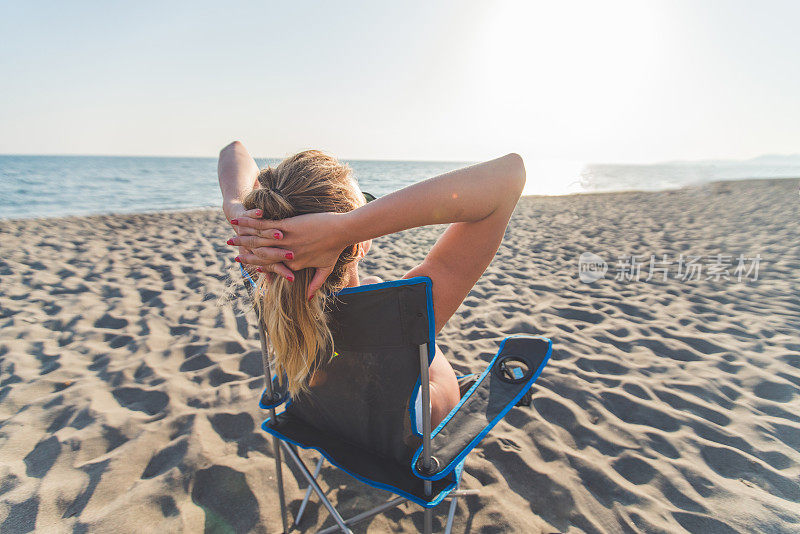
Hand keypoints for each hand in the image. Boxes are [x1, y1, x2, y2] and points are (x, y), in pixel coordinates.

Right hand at [228, 211, 350, 297]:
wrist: (342, 230)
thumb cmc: (336, 249)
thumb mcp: (325, 269)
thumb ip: (315, 284)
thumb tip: (308, 298)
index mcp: (293, 265)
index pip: (270, 265)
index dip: (254, 262)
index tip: (242, 261)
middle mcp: (287, 255)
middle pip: (260, 253)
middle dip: (243, 250)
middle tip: (230, 246)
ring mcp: (286, 240)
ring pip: (259, 240)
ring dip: (242, 237)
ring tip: (230, 235)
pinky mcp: (287, 226)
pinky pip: (264, 226)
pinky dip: (250, 224)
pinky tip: (239, 221)